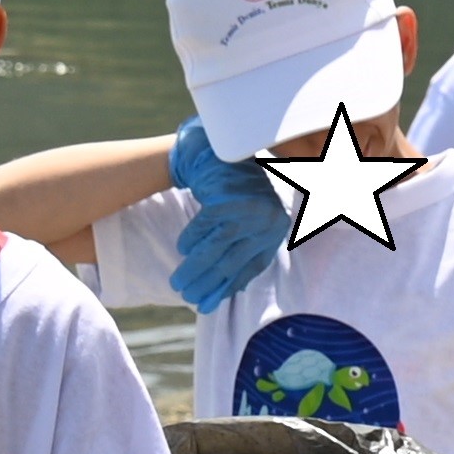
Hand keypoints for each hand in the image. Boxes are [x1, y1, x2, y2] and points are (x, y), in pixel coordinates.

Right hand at [165, 117, 281, 308]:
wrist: (222, 150)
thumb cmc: (234, 188)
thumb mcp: (248, 218)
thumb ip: (243, 247)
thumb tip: (230, 289)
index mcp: (275, 228)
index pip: (252, 266)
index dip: (228, 287)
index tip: (207, 304)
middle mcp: (267, 220)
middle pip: (232, 260)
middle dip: (207, 283)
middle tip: (187, 296)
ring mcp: (248, 210)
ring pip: (217, 248)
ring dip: (195, 268)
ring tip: (178, 282)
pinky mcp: (228, 199)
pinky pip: (205, 226)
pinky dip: (192, 240)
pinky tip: (182, 251)